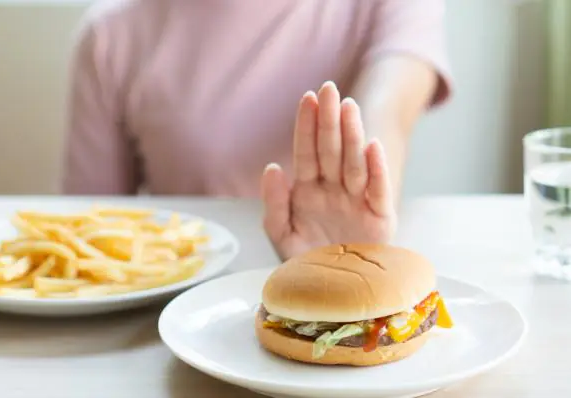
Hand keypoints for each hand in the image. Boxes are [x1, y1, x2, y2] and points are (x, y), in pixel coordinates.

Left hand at [261, 81, 396, 260]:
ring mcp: (357, 200)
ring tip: (348, 108)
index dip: (307, 126)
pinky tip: (372, 146)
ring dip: (352, 135)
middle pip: (331, 149)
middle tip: (328, 89)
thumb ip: (274, 203)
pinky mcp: (379, 216)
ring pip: (354, 162)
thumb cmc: (306, 262)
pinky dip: (376, 169)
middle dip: (329, 120)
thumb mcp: (281, 235)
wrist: (333, 295)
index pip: (307, 152)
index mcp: (308, 190)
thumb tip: (272, 166)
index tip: (307, 98)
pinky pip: (378, 189)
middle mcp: (333, 189)